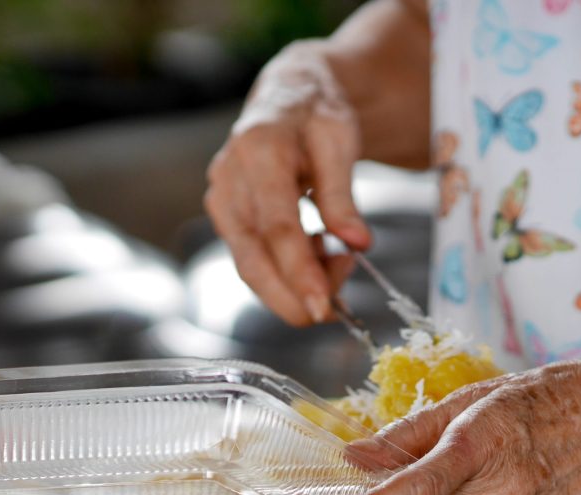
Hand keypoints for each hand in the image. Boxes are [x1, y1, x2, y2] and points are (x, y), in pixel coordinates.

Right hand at [204, 41, 371, 325]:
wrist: (287, 99)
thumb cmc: (316, 116)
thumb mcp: (340, 142)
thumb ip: (343, 195)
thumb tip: (358, 243)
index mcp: (258, 152)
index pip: (277, 227)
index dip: (299, 272)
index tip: (324, 306)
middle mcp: (229, 181)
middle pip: (253, 259)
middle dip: (292, 296)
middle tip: (332, 310)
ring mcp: (222, 203)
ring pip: (251, 268)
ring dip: (295, 285)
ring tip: (340, 262)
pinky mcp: (229, 221)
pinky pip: (255, 261)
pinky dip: (287, 273)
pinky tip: (319, 255)